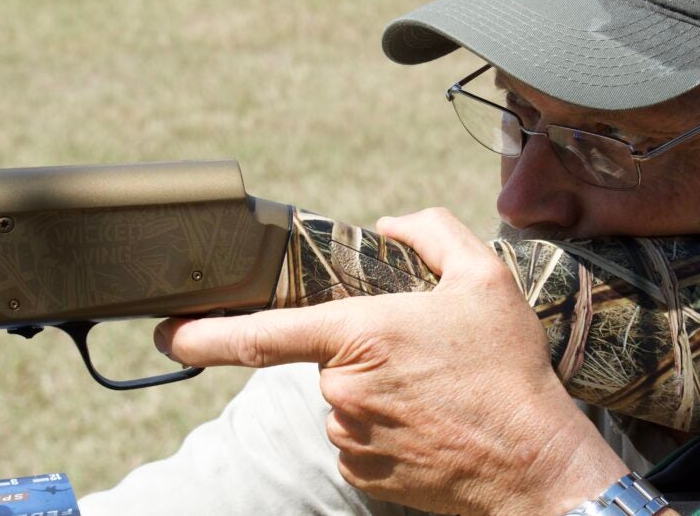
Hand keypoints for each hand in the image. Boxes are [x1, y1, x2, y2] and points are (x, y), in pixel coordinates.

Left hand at [154, 208, 631, 514]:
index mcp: (361, 335)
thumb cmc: (508, 368)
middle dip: (363, 350)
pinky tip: (430, 421)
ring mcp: (349, 438)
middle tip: (425, 356)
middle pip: (327, 359)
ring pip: (343, 398)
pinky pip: (356, 436)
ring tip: (438, 391)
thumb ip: (431, 232)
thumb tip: (390, 226)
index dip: (203, 335)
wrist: (534, 461)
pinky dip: (384, 424)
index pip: (261, 335)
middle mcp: (342, 391)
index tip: (165, 333)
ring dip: (376, 388)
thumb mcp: (483, 277)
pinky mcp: (362, 473)